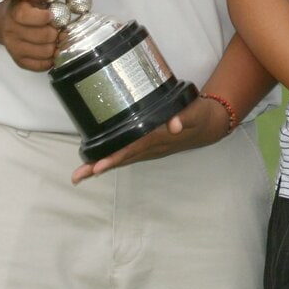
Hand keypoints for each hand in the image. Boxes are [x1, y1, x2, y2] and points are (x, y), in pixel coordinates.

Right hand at [0, 0, 61, 70]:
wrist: (1, 22)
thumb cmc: (22, 8)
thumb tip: (64, 3)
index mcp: (15, 13)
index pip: (28, 17)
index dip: (45, 17)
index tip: (51, 15)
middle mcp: (12, 31)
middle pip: (45, 36)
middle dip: (56, 32)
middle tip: (58, 29)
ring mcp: (14, 48)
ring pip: (46, 52)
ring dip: (55, 46)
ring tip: (55, 39)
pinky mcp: (18, 60)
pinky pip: (40, 65)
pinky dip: (50, 59)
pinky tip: (51, 50)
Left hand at [71, 94, 229, 183]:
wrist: (209, 126)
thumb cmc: (200, 116)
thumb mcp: (195, 112)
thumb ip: (185, 116)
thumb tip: (174, 124)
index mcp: (160, 138)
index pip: (134, 148)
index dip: (116, 156)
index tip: (98, 166)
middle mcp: (152, 147)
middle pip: (123, 158)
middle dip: (101, 166)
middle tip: (78, 176)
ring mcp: (150, 149)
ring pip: (123, 159)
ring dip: (101, 166)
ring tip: (79, 175)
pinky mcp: (148, 146)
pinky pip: (127, 155)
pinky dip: (111, 160)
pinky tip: (95, 163)